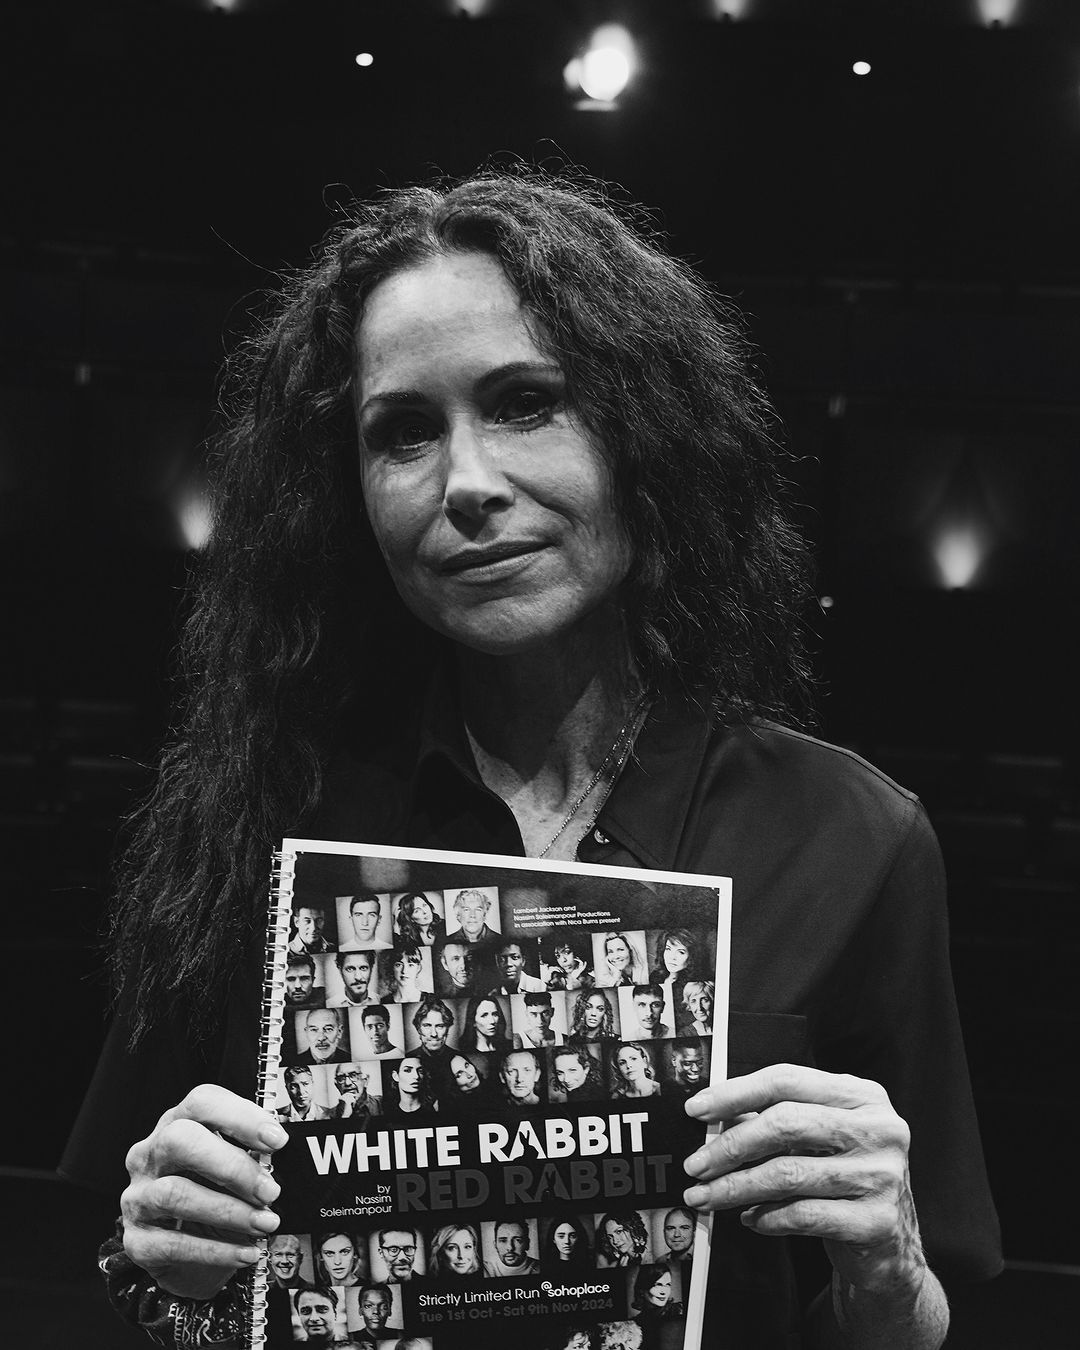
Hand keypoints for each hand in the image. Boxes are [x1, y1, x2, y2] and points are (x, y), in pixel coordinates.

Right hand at [121, 1084, 288, 1299]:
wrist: (181, 1249)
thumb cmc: (212, 1193)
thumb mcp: (230, 1167)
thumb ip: (252, 1156)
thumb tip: (287, 1160)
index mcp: (176, 1124)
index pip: (201, 1103)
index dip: (241, 1117)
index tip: (277, 1141)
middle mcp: (149, 1155)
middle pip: (179, 1141)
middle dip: (231, 1165)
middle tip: (271, 1190)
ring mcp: (137, 1196)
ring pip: (175, 1194)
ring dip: (229, 1211)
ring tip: (266, 1223)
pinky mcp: (136, 1240)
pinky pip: (173, 1243)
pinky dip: (216, 1251)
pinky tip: (247, 1252)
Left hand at [683, 1065, 925, 1295]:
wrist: (890, 1248)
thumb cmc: (847, 1181)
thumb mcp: (820, 1140)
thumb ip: (775, 1122)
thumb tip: (713, 1118)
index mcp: (864, 1096)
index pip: (788, 1080)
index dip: (736, 1092)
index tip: (698, 1110)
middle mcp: (879, 1129)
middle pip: (785, 1123)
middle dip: (730, 1145)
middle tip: (696, 1164)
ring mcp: (881, 1175)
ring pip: (788, 1173)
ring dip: (735, 1187)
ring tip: (707, 1196)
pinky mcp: (877, 1221)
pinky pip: (803, 1215)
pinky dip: (767, 1217)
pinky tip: (751, 1218)